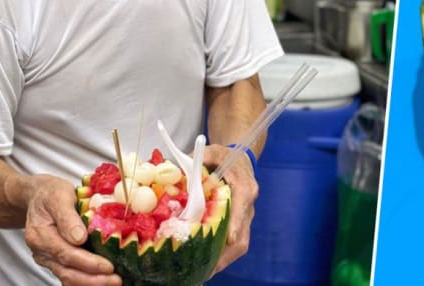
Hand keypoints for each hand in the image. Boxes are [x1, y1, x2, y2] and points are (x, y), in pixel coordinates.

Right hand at [23, 174, 121, 284]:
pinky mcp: (55, 261)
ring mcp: (48, 259)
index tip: (108, 266)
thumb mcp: (59, 195)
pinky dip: (86, 280)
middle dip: (93, 279)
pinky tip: (103, 279)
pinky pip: (70, 275)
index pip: (65, 254)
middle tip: (116, 280)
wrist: (37, 197)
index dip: (88, 263)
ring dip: (91, 283)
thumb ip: (67, 216)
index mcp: (40, 235)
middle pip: (67, 272)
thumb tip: (79, 238)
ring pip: (68, 277)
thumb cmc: (50, 193)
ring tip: (113, 282)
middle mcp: (42, 252)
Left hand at [203, 144, 258, 274]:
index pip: (243, 204)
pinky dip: (222, 255)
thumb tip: (175, 171)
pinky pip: (235, 243)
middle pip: (243, 234)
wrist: (240, 159)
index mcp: (244, 185)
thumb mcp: (213, 151)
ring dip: (223, 259)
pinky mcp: (240, 223)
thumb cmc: (225, 156)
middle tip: (207, 268)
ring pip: (240, 243)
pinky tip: (206, 264)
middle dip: (226, 254)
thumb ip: (199, 159)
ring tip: (203, 273)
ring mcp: (246, 216)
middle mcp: (248, 204)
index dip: (236, 221)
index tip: (229, 238)